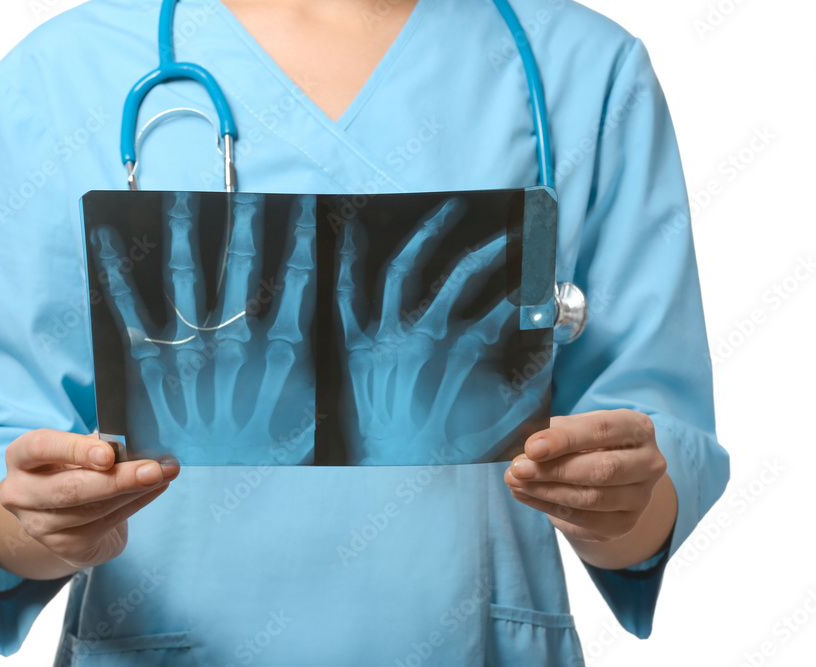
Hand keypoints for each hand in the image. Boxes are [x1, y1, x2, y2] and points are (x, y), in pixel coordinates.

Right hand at [0, 428, 178, 571]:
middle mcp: (21, 493)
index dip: (76, 450)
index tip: (110, 453)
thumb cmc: (70, 469)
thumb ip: (98, 446)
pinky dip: (136, 504)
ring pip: (93, 509)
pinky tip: (154, 490)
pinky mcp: (64, 546)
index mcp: (21, 458)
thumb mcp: (76, 451)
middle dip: (119, 479)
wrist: (58, 515)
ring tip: (163, 475)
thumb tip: (135, 447)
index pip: (41, 448)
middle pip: (70, 489)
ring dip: (135, 491)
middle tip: (155, 469)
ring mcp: (39, 526)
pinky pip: (106, 524)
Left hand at [92, 192, 316, 464]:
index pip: (297, 276)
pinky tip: (107, 246)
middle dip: (245, 224)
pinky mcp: (153, 362)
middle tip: (243, 196)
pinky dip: (116, 277)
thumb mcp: (311, 403)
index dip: (302, 239)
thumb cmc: (275, 443)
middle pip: (242, 264)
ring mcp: (192, 347)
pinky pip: (131, 311)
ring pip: (188, 276)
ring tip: (180, 202)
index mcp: (280, 345)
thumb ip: (316, 359)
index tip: (305, 210)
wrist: (221, 477)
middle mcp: (236, 336)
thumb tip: (337, 326)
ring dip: (184, 234)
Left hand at [335, 196, 544, 463]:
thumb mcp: (497, 422)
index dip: (527, 287)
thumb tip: (544, 358)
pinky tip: (351, 232)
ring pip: (406, 270)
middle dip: (493, 249)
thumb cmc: (441, 446)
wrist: (387, 470)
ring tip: (446, 211)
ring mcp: (387, 335)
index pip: (507, 305)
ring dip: (428, 234)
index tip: (537, 274)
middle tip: (507, 235)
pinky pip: (346, 296)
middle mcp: (425, 335)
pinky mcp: (355, 344)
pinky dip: (347, 263)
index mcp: (463, 352)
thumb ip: (524, 388)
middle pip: (464, 274)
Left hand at [504, 409, 668, 543]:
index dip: (565, 439)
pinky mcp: (625, 522)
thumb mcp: (574, 427)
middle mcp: (649, 462)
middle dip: (553, 469)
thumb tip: (525, 447)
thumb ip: (553, 432)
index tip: (532, 447)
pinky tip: (525, 495)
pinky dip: (550, 508)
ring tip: (515, 482)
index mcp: (637, 427)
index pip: (602, 430)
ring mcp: (642, 496)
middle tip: (518, 468)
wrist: (609, 477)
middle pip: (602, 469)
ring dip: (547, 491)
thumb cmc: (588, 442)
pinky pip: (586, 519)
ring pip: (592, 498)